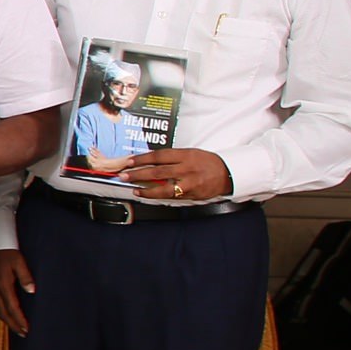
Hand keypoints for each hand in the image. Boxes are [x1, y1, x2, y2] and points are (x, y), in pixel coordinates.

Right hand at [0, 250, 35, 336]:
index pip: (12, 307)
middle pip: (3, 312)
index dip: (19, 319)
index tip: (27, 329)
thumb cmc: (7, 251)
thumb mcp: (19, 261)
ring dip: (6, 320)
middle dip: (13, 324)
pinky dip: (0, 312)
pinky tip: (4, 314)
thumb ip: (25, 277)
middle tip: (23, 334)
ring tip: (15, 328)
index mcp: (3, 284)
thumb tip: (32, 291)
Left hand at [113, 147, 231, 200]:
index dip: (142, 159)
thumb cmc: (206, 162)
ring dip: (146, 189)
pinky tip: (147, 194)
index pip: (159, 156)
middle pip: (158, 171)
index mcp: (185, 155)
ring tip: (133, 188)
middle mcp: (186, 169)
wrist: (227, 173)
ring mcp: (189, 183)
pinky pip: (171, 196)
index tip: (129, 161)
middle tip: (124, 175)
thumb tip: (149, 161)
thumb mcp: (190, 153)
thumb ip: (172, 157)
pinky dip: (157, 195)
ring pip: (164, 188)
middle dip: (138, 173)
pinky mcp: (191, 194)